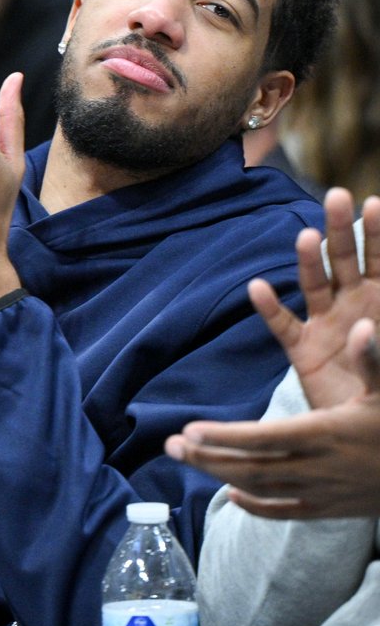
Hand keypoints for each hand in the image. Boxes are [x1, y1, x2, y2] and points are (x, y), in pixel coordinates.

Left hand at [165, 317, 379, 518]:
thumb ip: (371, 360)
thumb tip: (361, 326)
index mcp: (327, 434)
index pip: (263, 438)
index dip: (225, 436)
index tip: (190, 429)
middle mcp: (320, 468)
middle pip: (252, 467)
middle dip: (207, 456)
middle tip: (169, 444)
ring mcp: (324, 493)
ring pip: (262, 488)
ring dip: (219, 474)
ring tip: (186, 459)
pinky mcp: (331, 510)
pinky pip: (285, 512)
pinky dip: (255, 504)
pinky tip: (231, 492)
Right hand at [248, 188, 379, 409]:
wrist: (369, 429)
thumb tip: (369, 325)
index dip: (378, 233)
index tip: (375, 203)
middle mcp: (351, 303)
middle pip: (345, 259)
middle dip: (342, 229)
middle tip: (337, 196)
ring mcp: (325, 324)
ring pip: (314, 285)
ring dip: (309, 261)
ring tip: (307, 238)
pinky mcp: (302, 350)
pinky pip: (284, 326)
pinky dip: (270, 307)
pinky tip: (258, 286)